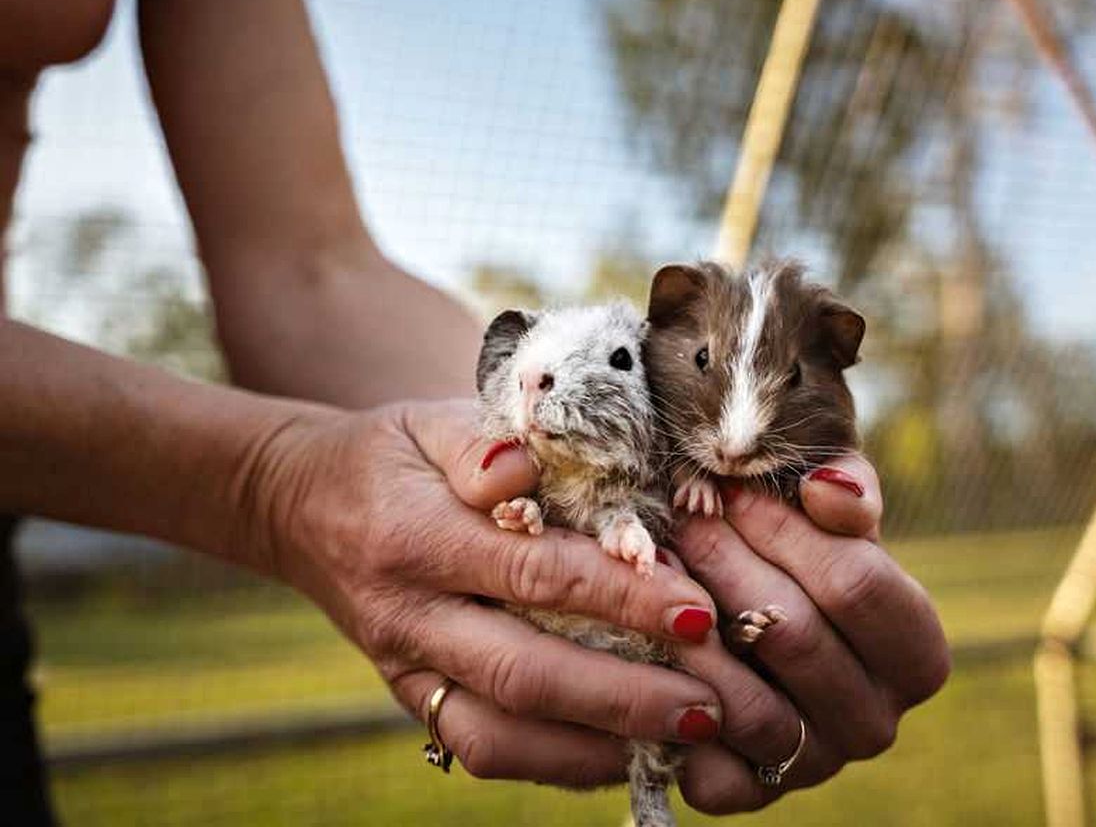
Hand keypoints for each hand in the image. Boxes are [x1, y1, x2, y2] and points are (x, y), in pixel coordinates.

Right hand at [249, 400, 725, 785]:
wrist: (300, 505)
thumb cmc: (393, 455)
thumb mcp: (430, 420)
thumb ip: (482, 441)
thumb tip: (524, 466)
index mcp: (418, 538)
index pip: (535, 574)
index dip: (622, 597)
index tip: (698, 611)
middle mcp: (409, 617)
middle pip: (525, 673)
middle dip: (625, 695)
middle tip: (710, 702)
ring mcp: (407, 669)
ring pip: (502, 732)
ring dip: (598, 745)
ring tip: (682, 737)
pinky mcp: (413, 699)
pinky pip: (484, 747)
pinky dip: (558, 762)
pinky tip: (625, 751)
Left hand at [670, 455, 950, 812]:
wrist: (750, 619)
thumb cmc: (800, 553)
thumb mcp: (834, 511)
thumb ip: (849, 493)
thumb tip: (825, 491)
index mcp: (918, 656)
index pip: (856, 585)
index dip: (786, 530)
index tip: (732, 489)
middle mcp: (878, 724)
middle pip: (794, 634)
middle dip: (726, 561)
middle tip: (683, 515)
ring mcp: (817, 766)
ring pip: (746, 699)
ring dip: (688, 622)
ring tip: (657, 562)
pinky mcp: (752, 794)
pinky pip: (706, 761)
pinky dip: (671, 702)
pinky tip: (647, 640)